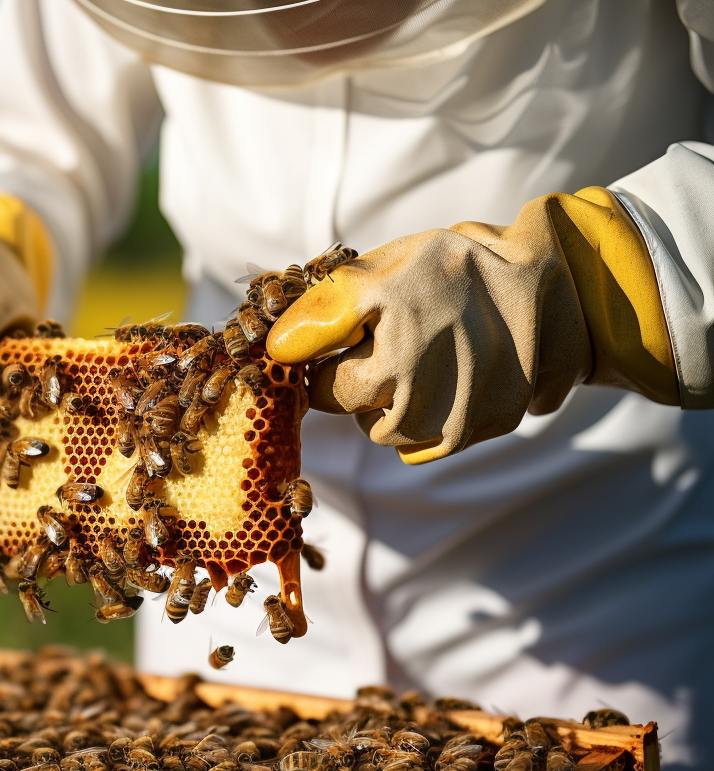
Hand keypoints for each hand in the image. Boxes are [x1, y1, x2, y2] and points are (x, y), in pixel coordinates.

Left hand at [266, 188, 676, 463]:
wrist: (555, 282)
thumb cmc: (455, 269)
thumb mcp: (380, 270)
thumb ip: (321, 312)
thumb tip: (276, 351)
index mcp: (388, 365)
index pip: (322, 391)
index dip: (331, 362)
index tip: (350, 340)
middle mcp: (421, 407)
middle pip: (357, 415)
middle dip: (363, 381)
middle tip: (394, 341)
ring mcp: (458, 424)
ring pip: (393, 432)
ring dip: (396, 401)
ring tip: (426, 354)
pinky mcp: (488, 430)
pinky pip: (432, 440)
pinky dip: (433, 413)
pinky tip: (452, 375)